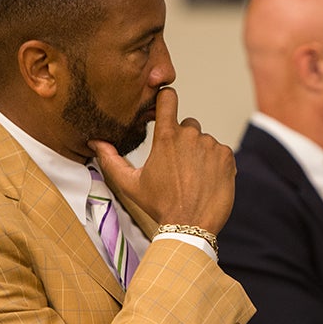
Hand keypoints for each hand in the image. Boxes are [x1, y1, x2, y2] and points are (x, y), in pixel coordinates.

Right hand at [88, 87, 235, 233]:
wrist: (191, 226)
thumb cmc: (159, 206)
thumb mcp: (130, 184)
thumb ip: (111, 160)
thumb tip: (95, 142)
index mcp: (166, 136)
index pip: (168, 97)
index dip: (166, 98)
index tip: (164, 106)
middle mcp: (190, 135)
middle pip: (187, 125)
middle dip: (183, 140)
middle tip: (178, 166)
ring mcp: (211, 145)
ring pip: (204, 141)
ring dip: (199, 153)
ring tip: (192, 178)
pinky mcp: (227, 156)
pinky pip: (220, 152)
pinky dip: (215, 163)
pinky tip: (206, 181)